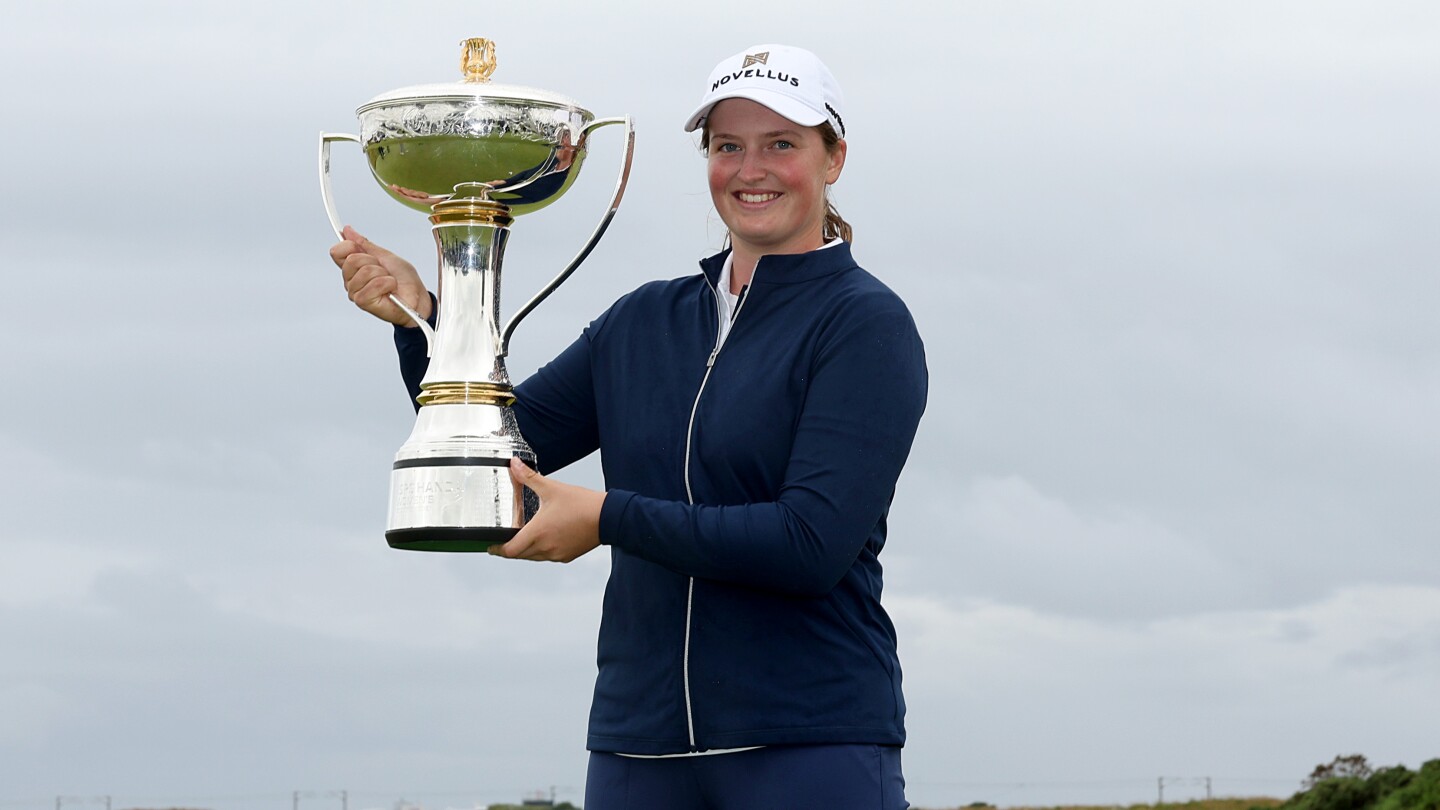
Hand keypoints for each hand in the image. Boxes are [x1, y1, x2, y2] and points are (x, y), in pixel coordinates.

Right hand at [329, 225, 432, 326]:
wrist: (417, 296)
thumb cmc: (403, 279)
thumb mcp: (384, 256)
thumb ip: (364, 244)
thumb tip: (347, 230)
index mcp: (353, 268)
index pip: (337, 252)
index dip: (350, 245)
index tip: (365, 250)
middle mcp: (350, 280)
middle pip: (352, 259)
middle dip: (374, 262)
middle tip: (384, 271)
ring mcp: (355, 292)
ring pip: (365, 271)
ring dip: (384, 274)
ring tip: (389, 282)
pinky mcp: (363, 302)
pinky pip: (374, 284)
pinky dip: (388, 284)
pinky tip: (390, 290)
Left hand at [489, 458, 603, 562]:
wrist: (608, 517)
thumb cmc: (583, 504)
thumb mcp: (552, 488)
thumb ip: (530, 477)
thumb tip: (515, 465)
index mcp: (538, 532)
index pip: (509, 550)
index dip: (497, 549)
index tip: (490, 545)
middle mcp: (545, 547)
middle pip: (519, 555)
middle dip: (510, 548)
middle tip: (504, 539)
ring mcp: (556, 554)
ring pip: (533, 557)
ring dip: (526, 549)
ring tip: (524, 535)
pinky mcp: (567, 556)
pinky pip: (547, 557)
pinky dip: (541, 550)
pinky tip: (546, 537)